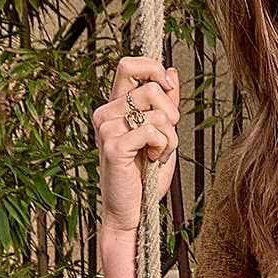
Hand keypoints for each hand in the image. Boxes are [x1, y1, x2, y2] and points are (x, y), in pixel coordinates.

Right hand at [93, 56, 180, 233]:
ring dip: (170, 137)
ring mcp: (106, 129)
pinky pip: (152, 130)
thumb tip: (171, 70)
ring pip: (157, 112)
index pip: (128, 65)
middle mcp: (105, 114)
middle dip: (172, 115)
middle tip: (165, 140)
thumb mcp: (161, 133)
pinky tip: (154, 160)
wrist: (134, 212)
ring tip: (159, 154)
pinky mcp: (113, 146)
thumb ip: (165, 103)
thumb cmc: (146, 176)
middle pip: (152, 88)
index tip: (169, 89)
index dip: (154, 69)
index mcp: (114, 107)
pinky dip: (163, 147)